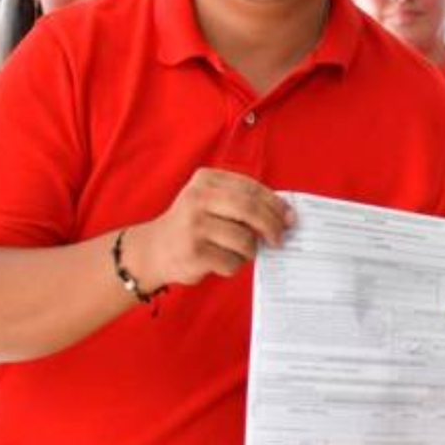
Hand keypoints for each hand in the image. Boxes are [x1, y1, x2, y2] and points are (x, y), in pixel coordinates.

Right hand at [124, 168, 292, 290]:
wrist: (154, 249)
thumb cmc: (194, 225)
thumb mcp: (212, 202)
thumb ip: (243, 202)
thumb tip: (286, 216)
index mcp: (207, 180)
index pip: (251, 188)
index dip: (275, 204)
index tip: (289, 217)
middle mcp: (198, 198)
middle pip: (250, 209)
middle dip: (271, 226)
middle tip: (279, 239)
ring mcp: (194, 225)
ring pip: (244, 239)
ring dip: (251, 250)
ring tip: (243, 251)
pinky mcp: (193, 252)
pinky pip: (231, 261)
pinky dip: (235, 265)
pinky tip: (222, 261)